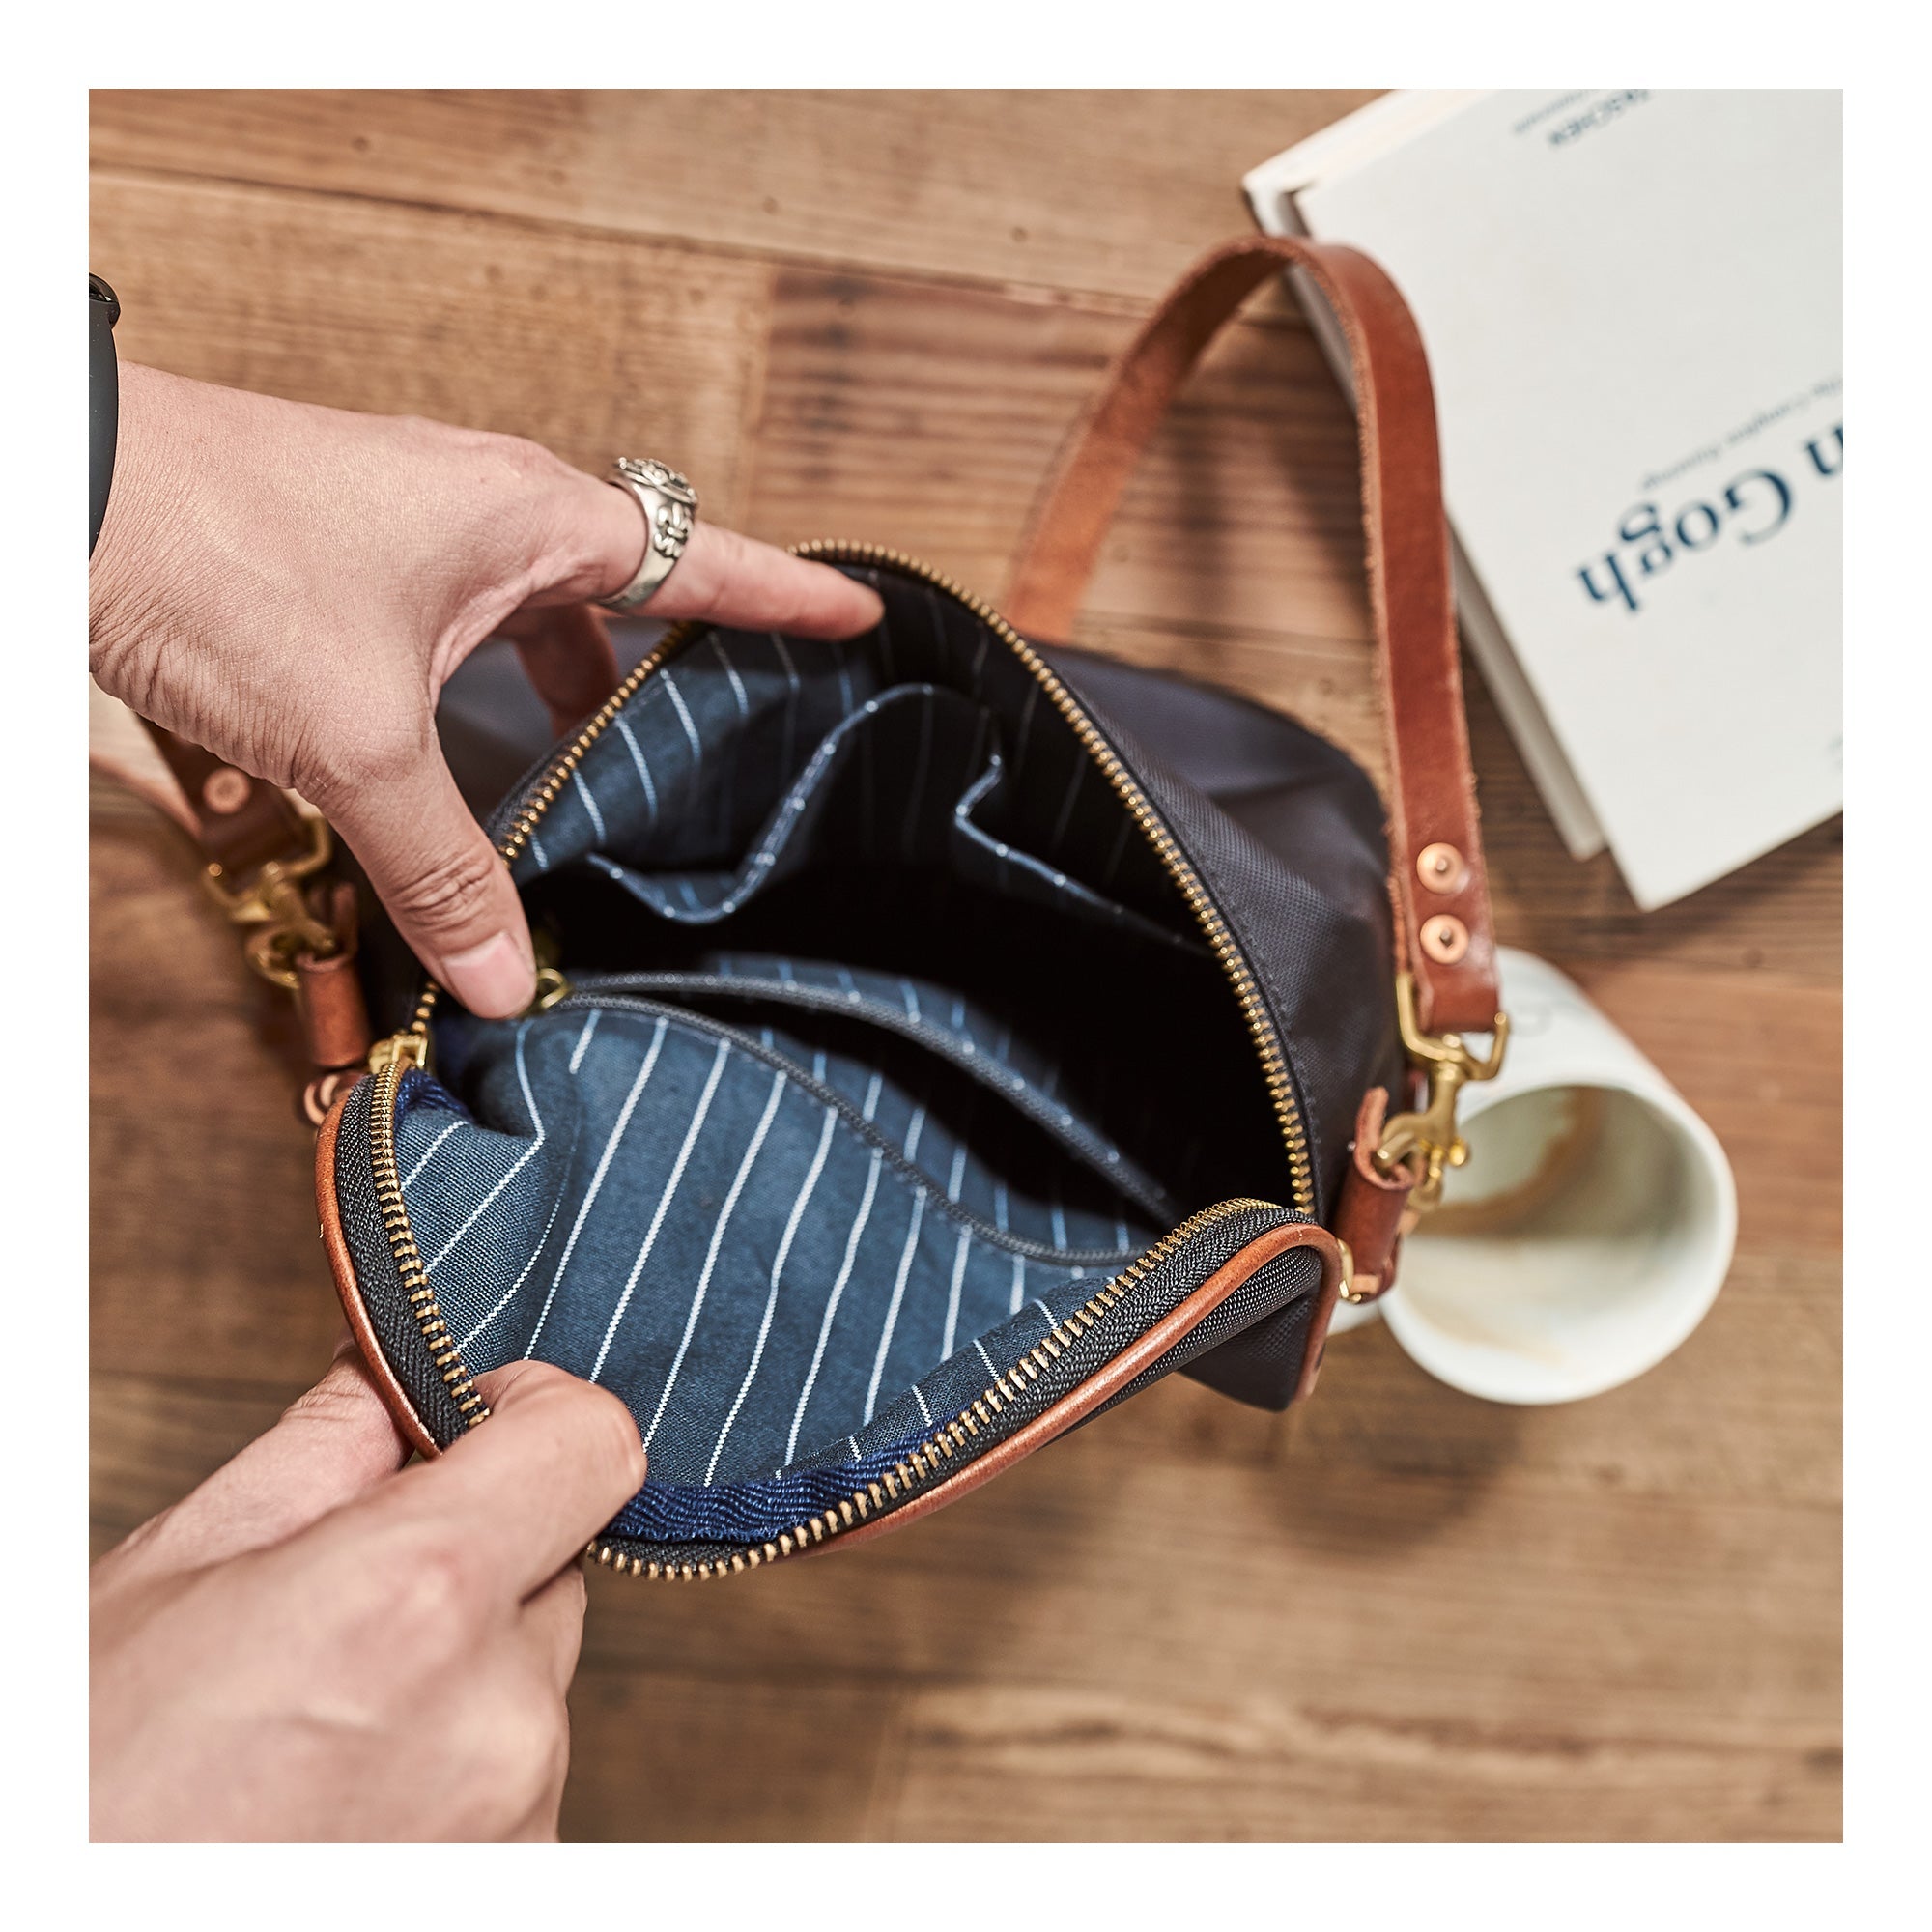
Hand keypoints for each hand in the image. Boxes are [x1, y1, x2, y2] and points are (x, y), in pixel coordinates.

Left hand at [87, 364, 882, 1017]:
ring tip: (577, 775)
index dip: (788, 599)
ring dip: (553, 690)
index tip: (859, 615)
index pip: (702, 559)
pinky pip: (443, 626)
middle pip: (617, 593)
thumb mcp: (355, 743)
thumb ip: (442, 869)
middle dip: (664, 665)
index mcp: (529, 521)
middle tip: (718, 727)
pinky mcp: (337, 554)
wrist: (52, 484)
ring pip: (521, 616)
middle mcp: (480, 510)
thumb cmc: (212, 557)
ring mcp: (405, 526)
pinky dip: (464, 691)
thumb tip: (507, 980)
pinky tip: (435, 765)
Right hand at [89, 1346, 644, 1840]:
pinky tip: (337, 1798)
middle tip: (337, 1607)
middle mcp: (500, 1713)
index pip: (592, 1443)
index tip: (471, 1419)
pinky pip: (517, 1779)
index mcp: (420, 1596)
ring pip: (528, 1679)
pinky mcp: (515, 1887)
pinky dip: (451, 1768)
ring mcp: (518, 1818)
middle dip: (465, 1564)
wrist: (63, 1931)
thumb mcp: (169, 1575)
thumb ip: (321, 1452)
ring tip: (314, 1726)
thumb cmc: (81, 1783)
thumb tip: (397, 1380)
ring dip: (455, 1675)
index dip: (535, 1409)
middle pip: (550, 1567)